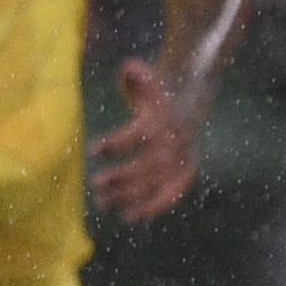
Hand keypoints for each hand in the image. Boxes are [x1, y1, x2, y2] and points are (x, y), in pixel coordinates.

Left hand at [84, 57, 206, 220]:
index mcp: (163, 119)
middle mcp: (174, 142)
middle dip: (122, 176)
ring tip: (104, 203)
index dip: (118, 143)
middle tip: (97, 184)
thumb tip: (129, 69)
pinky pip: (173, 194)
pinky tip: (132, 217)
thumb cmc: (156, 90)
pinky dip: (155, 207)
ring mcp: (182, 159)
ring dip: (131, 195)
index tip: (94, 150)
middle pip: (148, 164)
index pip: (140, 134)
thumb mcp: (146, 76)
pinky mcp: (186, 171)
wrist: (190, 99)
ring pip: (157, 182)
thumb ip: (135, 73)